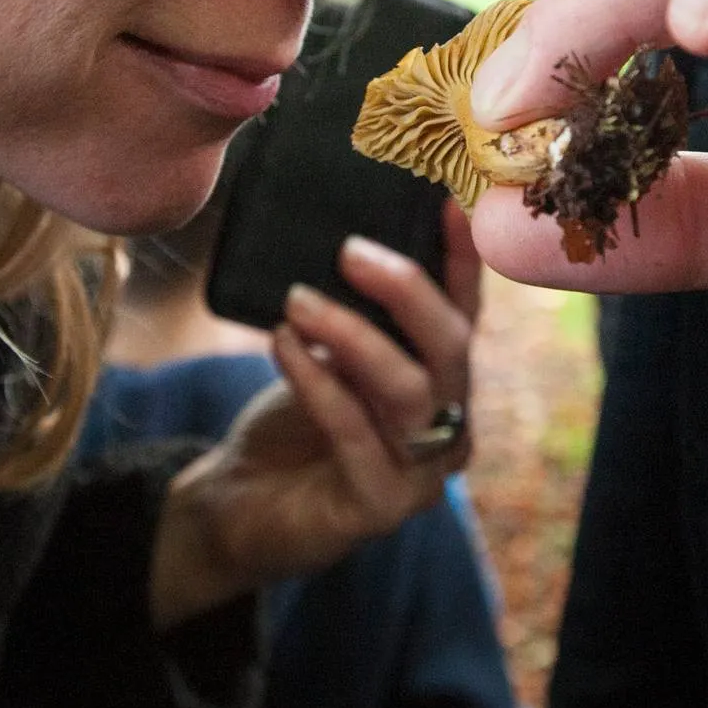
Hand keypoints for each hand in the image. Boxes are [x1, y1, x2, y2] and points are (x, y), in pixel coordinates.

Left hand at [149, 204, 480, 629]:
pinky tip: (283, 345)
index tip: (448, 200)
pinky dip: (317, 381)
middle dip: (406, 290)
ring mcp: (422, 471)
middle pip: (451, 346)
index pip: (464, 309)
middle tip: (349, 251)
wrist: (243, 507)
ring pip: (408, 389)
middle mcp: (448, 422)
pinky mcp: (381, 506)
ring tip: (298, 300)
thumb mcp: (325, 354)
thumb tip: (344, 235)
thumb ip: (350, 309)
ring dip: (352, 335)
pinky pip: (354, 432)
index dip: (462, 257)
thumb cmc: (292, 421)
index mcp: (443, 379)